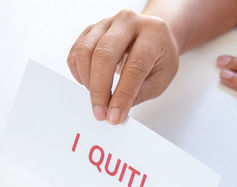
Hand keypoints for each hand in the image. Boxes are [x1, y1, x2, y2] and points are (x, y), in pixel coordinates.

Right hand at [67, 9, 178, 123]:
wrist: (153, 34)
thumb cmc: (159, 56)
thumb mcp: (161, 77)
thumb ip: (139, 94)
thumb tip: (115, 112)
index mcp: (153, 32)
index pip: (134, 66)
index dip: (123, 94)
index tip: (115, 116)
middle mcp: (128, 21)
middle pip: (104, 55)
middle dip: (99, 89)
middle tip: (100, 112)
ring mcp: (106, 23)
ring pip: (85, 51)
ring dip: (88, 81)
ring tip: (98, 98)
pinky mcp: (90, 30)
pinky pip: (76, 52)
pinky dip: (78, 72)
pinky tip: (89, 83)